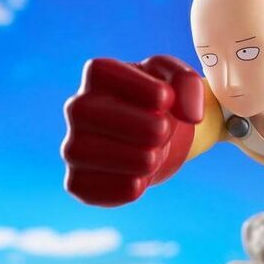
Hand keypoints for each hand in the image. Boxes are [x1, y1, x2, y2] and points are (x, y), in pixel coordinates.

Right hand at [61, 55, 203, 205]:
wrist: (157, 138)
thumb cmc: (162, 102)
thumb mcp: (179, 79)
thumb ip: (188, 83)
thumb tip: (190, 115)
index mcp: (98, 74)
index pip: (108, 73)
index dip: (148, 90)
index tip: (166, 101)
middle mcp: (77, 108)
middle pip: (107, 118)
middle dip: (153, 129)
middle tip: (164, 131)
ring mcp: (73, 147)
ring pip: (109, 158)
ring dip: (147, 159)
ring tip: (153, 153)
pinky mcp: (78, 183)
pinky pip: (106, 190)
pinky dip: (135, 186)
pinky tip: (140, 176)